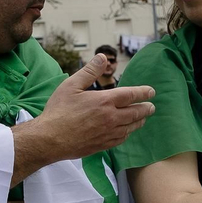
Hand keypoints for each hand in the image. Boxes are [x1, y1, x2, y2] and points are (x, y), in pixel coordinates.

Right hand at [30, 54, 155, 160]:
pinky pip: (122, 139)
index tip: (151, 91)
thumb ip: (89, 71)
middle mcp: (111, 117)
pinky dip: (128, 133)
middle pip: (136, 112)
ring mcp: (108, 133)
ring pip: (131, 127)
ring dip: (139, 121)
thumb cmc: (58, 111)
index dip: (143, 92)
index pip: (131, 95)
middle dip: (146, 108)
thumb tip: (102, 57)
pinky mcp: (103, 145)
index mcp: (104, 101)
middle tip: (151, 106)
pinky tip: (127, 131)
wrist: (50, 139)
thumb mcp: (71, 85)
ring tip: (143, 118)